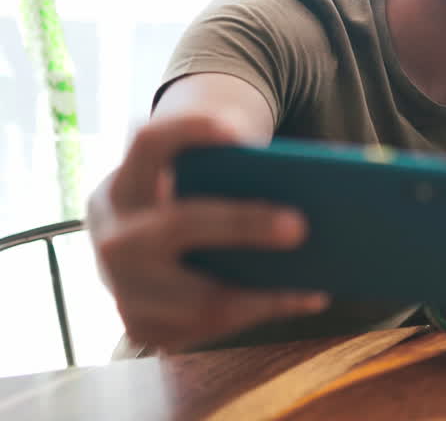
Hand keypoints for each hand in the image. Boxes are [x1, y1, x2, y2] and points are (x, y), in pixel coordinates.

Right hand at [87, 113, 328, 351]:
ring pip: (197, 296)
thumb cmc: (184, 201)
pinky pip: (209, 328)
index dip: (188, 132)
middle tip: (300, 226)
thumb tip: (317, 177)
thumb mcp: (186, 180)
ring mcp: (122, 287)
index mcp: (125, 183)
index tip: (237, 133)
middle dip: (242, 224)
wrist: (134, 252)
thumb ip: (230, 170)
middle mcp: (114, 235)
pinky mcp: (141, 325)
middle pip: (180, 223)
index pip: (147, 145)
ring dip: (263, 292)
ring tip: (316, 282)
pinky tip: (304, 299)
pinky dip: (262, 312)